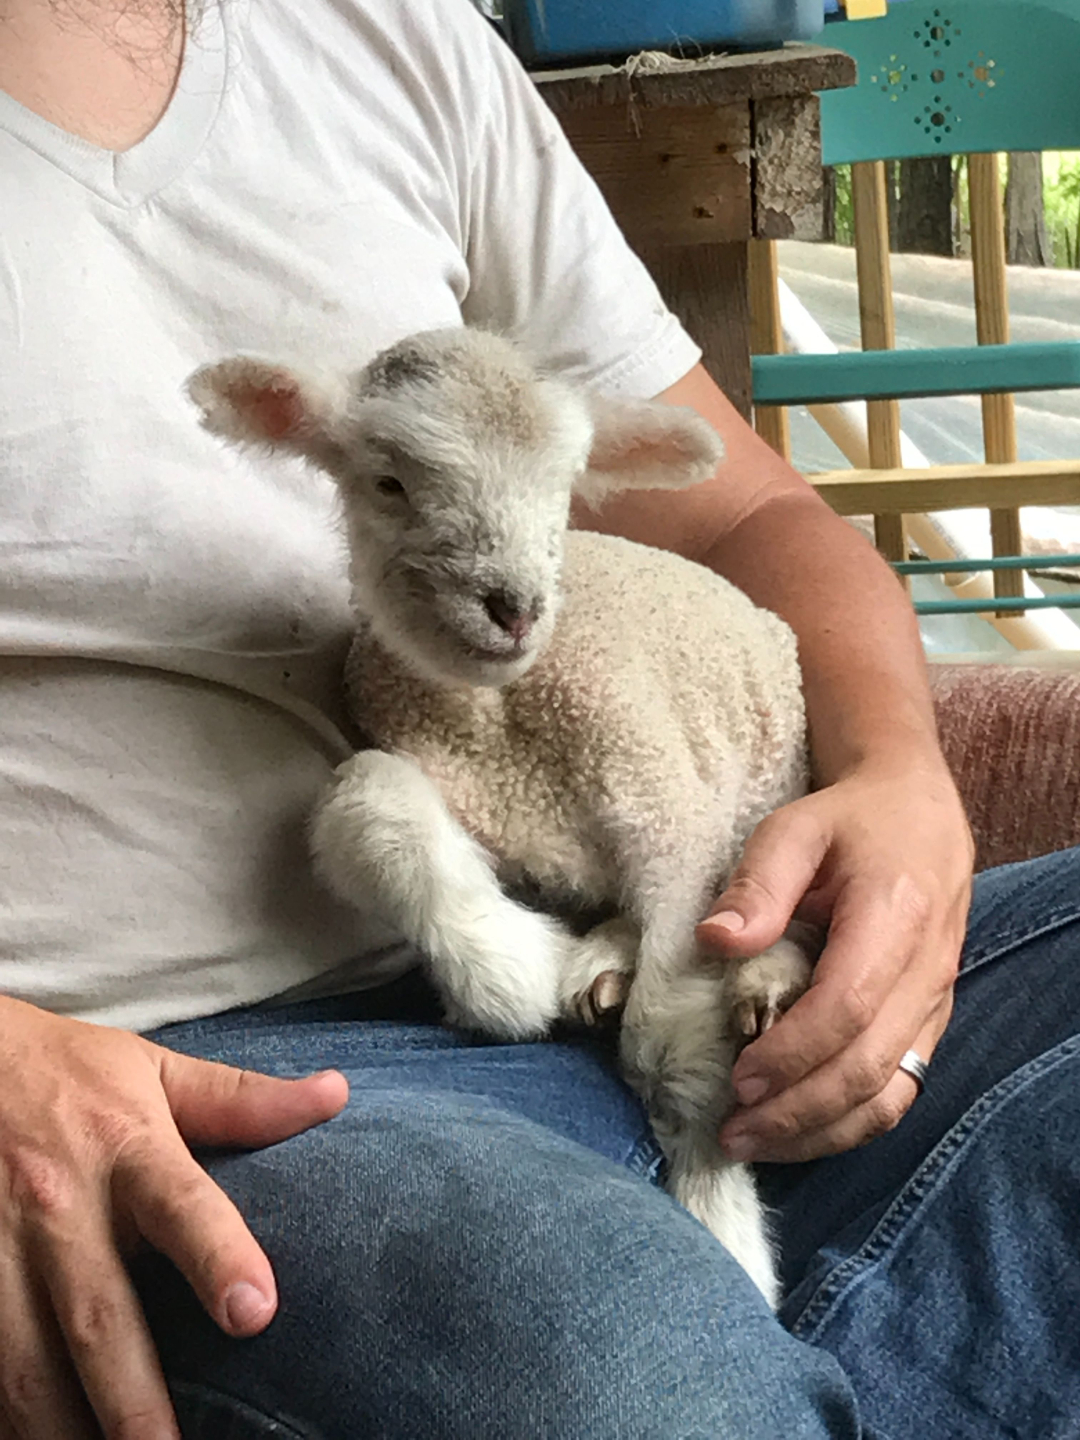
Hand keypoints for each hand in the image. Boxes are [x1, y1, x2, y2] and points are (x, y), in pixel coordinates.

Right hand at [0, 996, 347, 1438]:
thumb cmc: (68, 1074)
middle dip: (134, 1402)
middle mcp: (60, 1206)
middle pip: (99, 1318)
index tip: (256, 1312)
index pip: (182, 1205)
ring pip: (26, 1364)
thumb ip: (243, 1100)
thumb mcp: (155, 1070)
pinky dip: (7, 1413)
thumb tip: (337, 1092)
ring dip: (64, 1428)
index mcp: (127, 1150)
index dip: (218, 1257)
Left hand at [697, 757, 972, 1162]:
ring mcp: (935, 1003)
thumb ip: (756, 883)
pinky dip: (848, 1122)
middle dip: (798, 1112)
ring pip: (891, 1094)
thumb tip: (714, 941)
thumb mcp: (795, 829)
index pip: (848, 1007)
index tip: (736, 1079)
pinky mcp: (929, 1023)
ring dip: (822, 1132)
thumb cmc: (849, 822)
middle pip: (869, 1067)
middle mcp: (927, 970)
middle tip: (731, 1132)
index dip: (792, 1053)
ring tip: (753, 1143)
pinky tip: (796, 1131)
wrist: (918, 814)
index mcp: (895, 916)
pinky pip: (899, 1089)